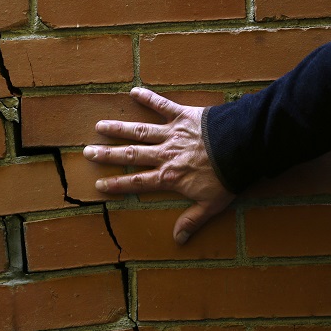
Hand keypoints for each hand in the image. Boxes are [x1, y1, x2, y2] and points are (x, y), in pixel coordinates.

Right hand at [83, 87, 234, 244]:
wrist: (242, 148)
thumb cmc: (228, 177)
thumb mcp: (211, 204)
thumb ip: (192, 220)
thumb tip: (177, 239)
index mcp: (169, 176)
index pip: (138, 182)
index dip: (117, 184)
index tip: (100, 184)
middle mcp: (164, 154)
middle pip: (131, 155)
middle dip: (108, 154)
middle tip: (88, 151)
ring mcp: (172, 133)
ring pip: (140, 131)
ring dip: (119, 128)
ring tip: (100, 125)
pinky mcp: (182, 116)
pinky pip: (163, 105)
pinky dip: (149, 98)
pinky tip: (134, 91)